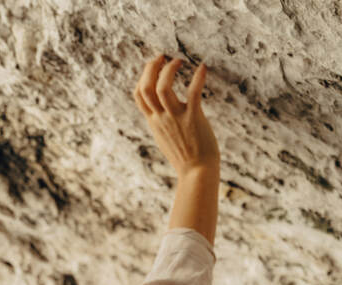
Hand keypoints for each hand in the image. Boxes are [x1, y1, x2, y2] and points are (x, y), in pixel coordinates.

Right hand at [133, 54, 219, 178]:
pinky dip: (198, 77)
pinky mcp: (193, 118)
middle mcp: (161, 118)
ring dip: (170, 69)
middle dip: (151, 67)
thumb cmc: (186, 156)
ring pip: (162, 87)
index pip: (138, 95)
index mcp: (154, 122)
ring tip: (179, 61)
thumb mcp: (166, 138)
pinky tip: (203, 68)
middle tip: (163, 56)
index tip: (154, 66)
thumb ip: (162, 123)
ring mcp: (175, 118)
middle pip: (146, 87)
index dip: (143, 76)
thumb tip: (163, 113)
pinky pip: (193, 92)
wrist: (197, 172)